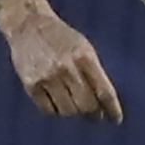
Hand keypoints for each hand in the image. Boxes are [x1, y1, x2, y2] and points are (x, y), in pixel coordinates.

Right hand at [3, 7, 122, 123]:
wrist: (29, 25)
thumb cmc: (62, 38)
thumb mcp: (85, 48)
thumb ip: (95, 72)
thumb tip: (103, 102)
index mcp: (85, 58)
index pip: (104, 91)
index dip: (112, 109)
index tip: (116, 120)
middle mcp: (67, 68)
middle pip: (86, 104)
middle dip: (92, 113)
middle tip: (93, 114)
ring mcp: (47, 77)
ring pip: (68, 110)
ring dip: (74, 112)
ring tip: (74, 105)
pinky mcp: (31, 84)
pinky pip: (48, 109)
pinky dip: (55, 110)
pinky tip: (58, 103)